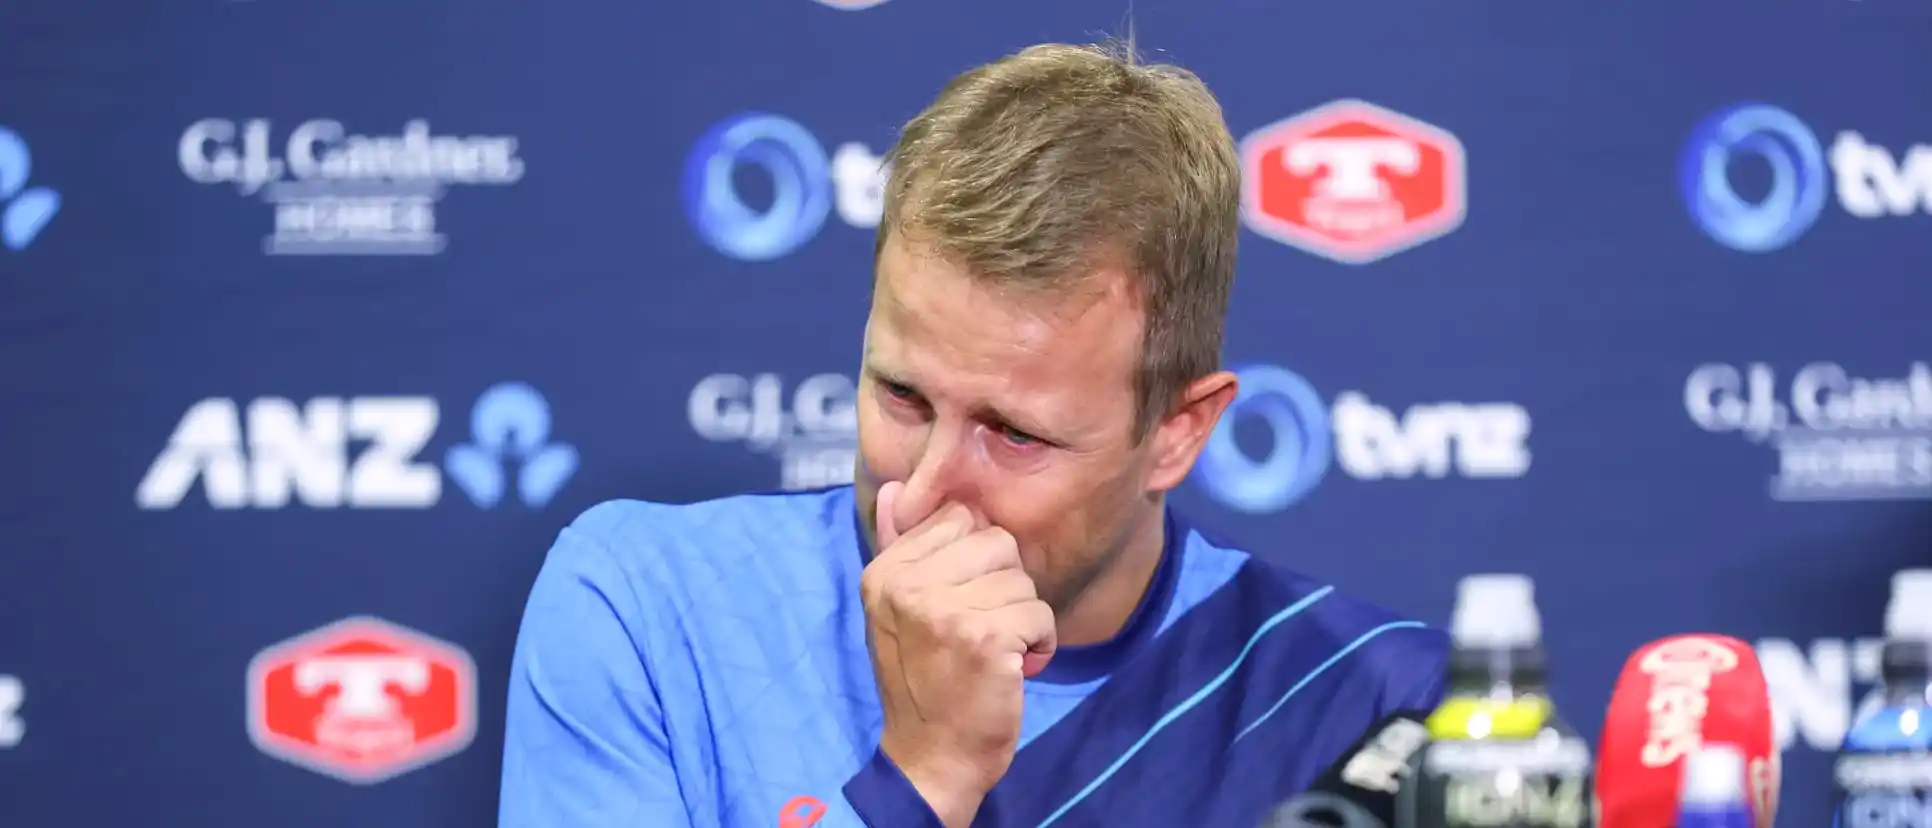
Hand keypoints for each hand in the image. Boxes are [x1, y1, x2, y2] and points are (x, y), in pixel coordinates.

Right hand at [860, 481, 1056, 826]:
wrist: (931, 758)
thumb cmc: (924, 681)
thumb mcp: (899, 611)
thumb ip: (900, 546)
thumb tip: (893, 486)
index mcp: (884, 571)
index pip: (960, 517)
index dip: (978, 560)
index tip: (963, 602)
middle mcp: (905, 585)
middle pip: (997, 541)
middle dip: (1005, 586)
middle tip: (983, 629)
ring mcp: (942, 610)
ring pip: (1022, 578)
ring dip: (1024, 617)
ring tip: (997, 650)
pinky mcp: (983, 637)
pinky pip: (1039, 612)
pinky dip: (1040, 642)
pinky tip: (1016, 666)